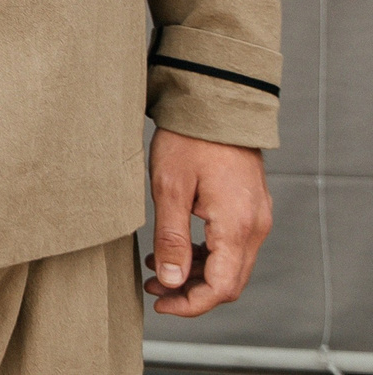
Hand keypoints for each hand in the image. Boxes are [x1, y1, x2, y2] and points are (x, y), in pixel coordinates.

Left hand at [147, 128, 270, 316]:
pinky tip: (175, 248)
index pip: (220, 287)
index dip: (190, 304)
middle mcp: (254, 227)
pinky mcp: (249, 209)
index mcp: (236, 227)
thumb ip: (171, 238)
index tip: (159, 303)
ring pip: (230, 265)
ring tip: (156, 269)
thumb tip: (170, 280)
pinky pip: (231, 246)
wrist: (214, 105)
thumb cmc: (188, 140)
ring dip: (196, 273)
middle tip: (152, 289)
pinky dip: (205, 255)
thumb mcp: (168, 188)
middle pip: (228, 281)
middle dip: (190, 292)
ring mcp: (255, 218)